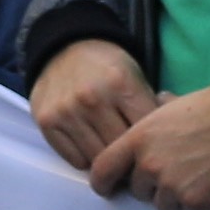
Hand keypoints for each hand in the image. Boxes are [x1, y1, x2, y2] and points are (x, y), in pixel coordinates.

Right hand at [31, 36, 152, 171]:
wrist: (64, 48)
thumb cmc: (106, 67)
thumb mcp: (135, 76)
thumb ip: (148, 108)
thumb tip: (162, 145)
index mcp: (120, 83)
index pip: (144, 130)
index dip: (152, 143)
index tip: (153, 148)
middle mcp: (92, 98)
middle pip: (121, 148)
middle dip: (130, 156)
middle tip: (135, 157)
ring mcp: (66, 111)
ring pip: (98, 159)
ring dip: (108, 161)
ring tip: (114, 155)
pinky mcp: (47, 123)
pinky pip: (75, 160)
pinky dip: (87, 159)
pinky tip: (92, 147)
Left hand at [90, 79, 209, 209]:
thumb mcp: (173, 105)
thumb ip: (154, 116)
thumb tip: (154, 104)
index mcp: (139, 139)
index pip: (103, 169)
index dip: (103, 182)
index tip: (108, 188)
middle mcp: (150, 166)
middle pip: (138, 191)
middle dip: (153, 185)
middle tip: (178, 168)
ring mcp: (173, 187)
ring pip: (164, 204)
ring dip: (176, 196)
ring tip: (199, 172)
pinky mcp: (196, 203)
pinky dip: (200, 201)